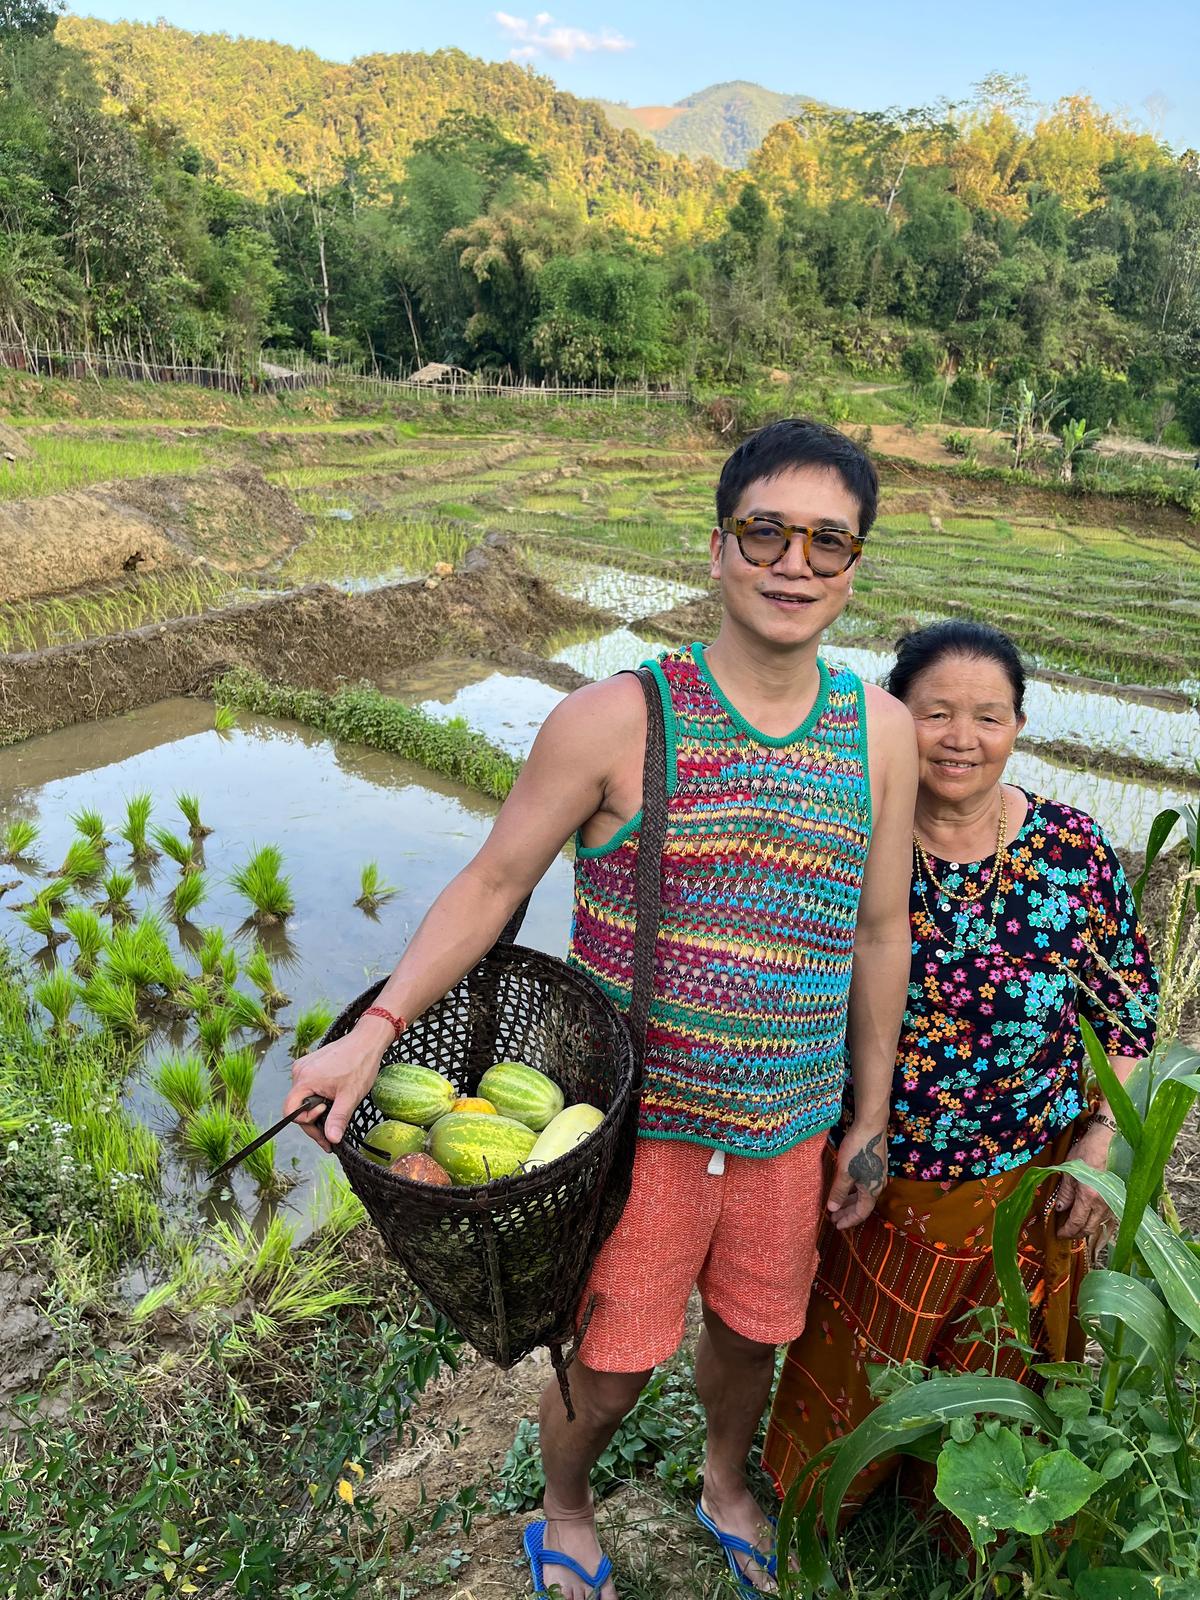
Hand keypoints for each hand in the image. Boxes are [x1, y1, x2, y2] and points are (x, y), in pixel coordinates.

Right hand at [283, 1017, 390, 1149]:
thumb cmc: (360, 1064)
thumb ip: (338, 1118)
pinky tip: (332, 1102)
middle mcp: (299, 1072)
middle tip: (330, 1136)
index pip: (290, 1111)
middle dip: (313, 1122)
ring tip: (334, 1115)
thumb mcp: (350, 1096)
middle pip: (297, 1106)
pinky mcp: (311, 1064)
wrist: (367, 1040)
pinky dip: (318, 1098)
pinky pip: (309, 1087)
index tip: (326, 1120)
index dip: (307, 1122)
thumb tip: (332, 1139)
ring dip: (316, 1110)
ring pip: (303, 1098)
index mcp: (304, 1079)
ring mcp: (304, 1066)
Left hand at [828, 1121, 888, 1230]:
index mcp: (872, 1191)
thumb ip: (839, 1192)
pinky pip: (863, 1184)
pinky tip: (844, 1187)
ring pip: (862, 1193)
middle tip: (833, 1217)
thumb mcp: (845, 1172)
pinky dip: (853, 1190)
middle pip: (862, 1204)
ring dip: (849, 1200)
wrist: (871, 1126)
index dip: (849, 1220)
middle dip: (847, 1212)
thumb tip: (832, 1209)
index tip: (837, 1225)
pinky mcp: (874, 1165)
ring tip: (836, 1205)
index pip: (861, 1213)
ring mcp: (877, 1174)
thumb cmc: (857, 1150)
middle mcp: (877, 1185)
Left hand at [1054, 1123, 1115, 1246]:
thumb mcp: (1069, 1171)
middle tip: (1065, 1233)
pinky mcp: (1117, 1198)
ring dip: (1086, 1228)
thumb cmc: (1087, 1152)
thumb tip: (1060, 1209)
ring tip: (1075, 1225)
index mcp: (1089, 1197)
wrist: (1109, 1141)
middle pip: (1089, 1229)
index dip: (1067, 1231)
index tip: (1058, 1234)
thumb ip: (1065, 1192)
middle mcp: (1103, 1204)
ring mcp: (1112, 1202)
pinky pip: (1106, 1217)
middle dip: (1076, 1234)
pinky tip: (1089, 1217)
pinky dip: (1096, 1220)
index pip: (1077, 1223)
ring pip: (1099, 1224)